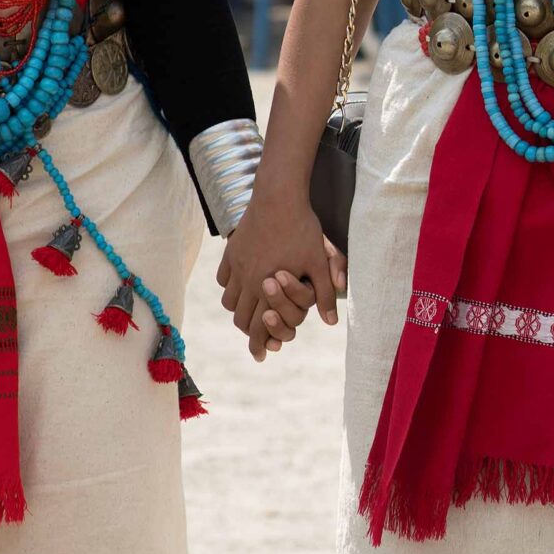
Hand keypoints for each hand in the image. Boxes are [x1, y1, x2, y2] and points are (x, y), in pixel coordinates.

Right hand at [217, 195, 342, 359]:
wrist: (278, 197)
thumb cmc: (302, 230)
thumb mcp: (319, 262)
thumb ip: (324, 294)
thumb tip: (330, 322)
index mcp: (267, 287)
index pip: (257, 325)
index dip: (258, 344)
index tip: (260, 356)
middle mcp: (247, 280)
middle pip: (240, 318)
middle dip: (249, 330)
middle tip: (256, 335)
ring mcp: (236, 265)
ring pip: (229, 301)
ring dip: (239, 309)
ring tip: (250, 311)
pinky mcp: (231, 251)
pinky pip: (224, 279)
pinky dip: (231, 288)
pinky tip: (241, 286)